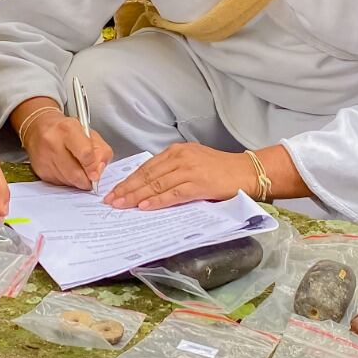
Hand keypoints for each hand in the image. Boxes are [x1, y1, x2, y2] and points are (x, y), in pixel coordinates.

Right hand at [22, 111, 111, 189]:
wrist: (38, 128)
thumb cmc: (66, 130)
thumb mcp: (89, 133)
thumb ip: (101, 151)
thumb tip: (99, 171)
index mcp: (68, 129)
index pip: (85, 153)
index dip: (93, 167)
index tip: (97, 173)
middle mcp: (53, 142)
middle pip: (76, 173)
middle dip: (87, 180)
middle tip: (91, 178)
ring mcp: (44, 158)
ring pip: (68, 181)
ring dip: (77, 181)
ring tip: (76, 168)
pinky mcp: (40, 170)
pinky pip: (59, 183)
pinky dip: (67, 181)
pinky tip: (66, 170)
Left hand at [104, 143, 254, 210]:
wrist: (245, 171)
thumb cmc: (221, 170)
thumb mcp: (193, 162)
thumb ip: (172, 170)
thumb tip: (149, 186)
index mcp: (177, 151)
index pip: (146, 167)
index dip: (129, 180)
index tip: (115, 190)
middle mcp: (180, 158)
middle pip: (147, 175)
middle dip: (127, 189)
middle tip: (111, 200)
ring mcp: (188, 170)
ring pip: (156, 184)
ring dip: (136, 196)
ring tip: (122, 205)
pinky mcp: (198, 184)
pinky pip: (172, 194)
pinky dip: (157, 200)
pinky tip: (145, 206)